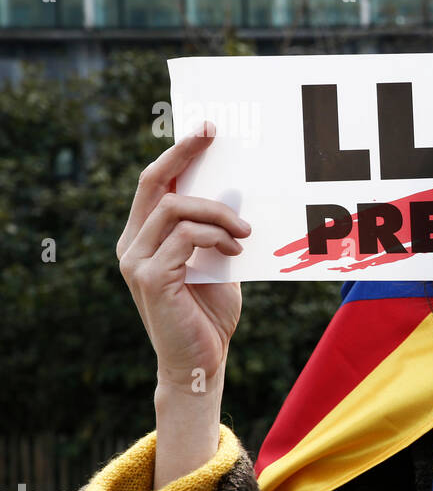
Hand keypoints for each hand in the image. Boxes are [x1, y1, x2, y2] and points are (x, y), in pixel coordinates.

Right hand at [117, 122, 249, 386]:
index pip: (155, 184)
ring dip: (218, 213)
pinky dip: (215, 236)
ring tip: (243, 233)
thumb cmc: (210, 314)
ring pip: (176, 209)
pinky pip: (185, 236)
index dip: (178, 153)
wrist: (203, 362)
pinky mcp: (152, 278)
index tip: (205, 129)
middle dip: (185, 153)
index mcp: (144, 238)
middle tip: (215, 136)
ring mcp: (137, 261)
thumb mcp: (218, 263)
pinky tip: (234, 250)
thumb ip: (218, 232)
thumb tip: (237, 194)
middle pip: (155, 184)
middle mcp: (131, 245)